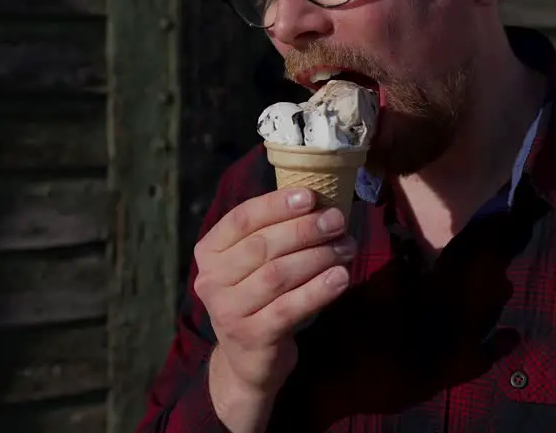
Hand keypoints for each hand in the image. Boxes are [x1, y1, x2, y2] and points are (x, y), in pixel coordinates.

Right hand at [194, 188, 355, 415]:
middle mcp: (211, 280)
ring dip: (318, 257)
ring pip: (277, 275)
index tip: (310, 196)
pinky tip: (341, 278)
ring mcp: (228, 311)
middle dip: (305, 230)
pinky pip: (289, 308)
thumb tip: (319, 202)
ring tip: (347, 247)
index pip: (241, 219)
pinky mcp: (252, 337)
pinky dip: (318, 290)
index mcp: (209, 252)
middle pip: (262, 246)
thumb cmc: (258, 297)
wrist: (246, 360)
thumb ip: (273, 232)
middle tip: (338, 221)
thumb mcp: (253, 264)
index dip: (276, 205)